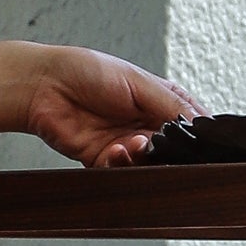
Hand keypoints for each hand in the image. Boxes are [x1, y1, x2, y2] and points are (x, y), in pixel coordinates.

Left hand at [26, 48, 196, 165]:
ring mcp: (127, 143)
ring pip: (150, 165)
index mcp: (161, 100)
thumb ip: (172, 106)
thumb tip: (201, 125)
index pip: (191, 124)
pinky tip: (115, 151)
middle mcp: (147, 124)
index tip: (197, 144)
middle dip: (169, 152)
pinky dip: (122, 166)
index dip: (196, 136)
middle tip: (161, 146)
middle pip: (173, 151)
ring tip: (133, 144)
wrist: (43, 87)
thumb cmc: (88, 71)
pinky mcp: (106, 160)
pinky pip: (124, 173)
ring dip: (144, 158)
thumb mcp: (140, 82)